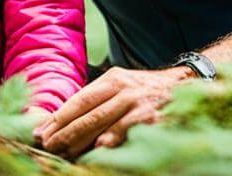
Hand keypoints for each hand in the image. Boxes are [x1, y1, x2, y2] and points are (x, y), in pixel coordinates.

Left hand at [34, 66, 192, 157]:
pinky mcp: (152, 117)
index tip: (41, 132)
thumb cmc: (148, 91)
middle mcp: (124, 88)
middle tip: (48, 146)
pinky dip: (112, 140)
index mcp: (113, 79)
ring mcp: (139, 102)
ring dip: (81, 140)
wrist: (189, 84)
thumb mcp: (123, 86)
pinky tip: (99, 149)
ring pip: (103, 122)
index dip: (59, 117)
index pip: (79, 99)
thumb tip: (62, 121)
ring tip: (65, 153)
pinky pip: (127, 131)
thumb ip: (98, 101)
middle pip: (88, 112)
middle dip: (65, 132)